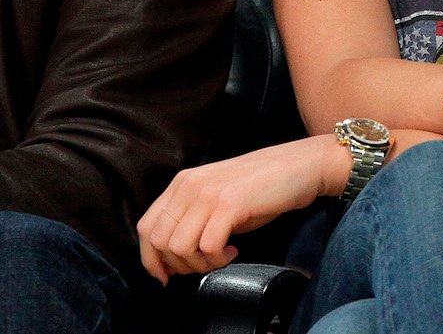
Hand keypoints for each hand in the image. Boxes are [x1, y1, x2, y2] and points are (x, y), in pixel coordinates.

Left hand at [137, 135, 348, 284]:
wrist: (296, 166)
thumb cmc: (258, 187)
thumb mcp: (214, 198)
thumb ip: (191, 218)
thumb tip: (173, 257)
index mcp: (181, 184)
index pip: (146, 227)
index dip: (151, 259)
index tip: (168, 276)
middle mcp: (189, 186)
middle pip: (159, 242)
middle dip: (179, 265)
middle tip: (205, 265)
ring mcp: (208, 194)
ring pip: (180, 247)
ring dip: (200, 264)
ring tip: (222, 257)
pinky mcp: (229, 204)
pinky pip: (208, 246)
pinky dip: (219, 259)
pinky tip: (234, 251)